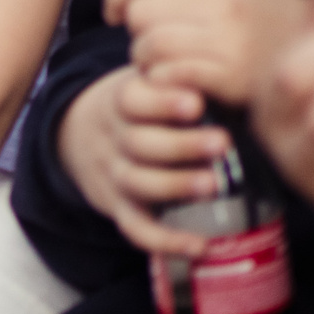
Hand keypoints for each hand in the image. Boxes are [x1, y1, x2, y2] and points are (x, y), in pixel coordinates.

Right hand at [58, 65, 232, 255]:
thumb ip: (175, 74)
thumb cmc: (137, 104)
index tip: (196, 102)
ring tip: (213, 184)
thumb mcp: (143, 78)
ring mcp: (114, 175)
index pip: (132, 100)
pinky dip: (165, 241)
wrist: (79, 134)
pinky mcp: (119, 208)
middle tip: (222, 142)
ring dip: (176, 185)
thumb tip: (234, 67)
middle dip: (181, 144)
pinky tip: (200, 246)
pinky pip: (136, 229)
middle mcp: (114, 138)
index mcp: (121, 101)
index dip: (161, 103)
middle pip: (139, 142)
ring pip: (138, 183)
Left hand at [105, 0, 311, 105]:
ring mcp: (228, 38)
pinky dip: (162, 80)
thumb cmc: (268, 24)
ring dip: (145, 60)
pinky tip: (176, 81)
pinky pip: (168, 74)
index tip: (113, 12)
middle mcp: (223, 0)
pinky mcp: (231, 76)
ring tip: (164, 64)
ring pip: (149, 44)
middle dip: (135, 30)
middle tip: (154, 42)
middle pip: (140, 10)